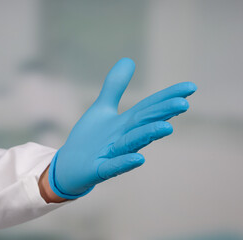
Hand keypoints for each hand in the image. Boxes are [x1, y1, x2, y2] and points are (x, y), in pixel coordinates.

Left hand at [47, 58, 196, 198]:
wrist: (69, 166)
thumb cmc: (90, 139)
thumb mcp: (102, 108)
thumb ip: (115, 86)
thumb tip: (129, 60)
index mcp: (125, 123)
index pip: (149, 107)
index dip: (168, 97)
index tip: (191, 87)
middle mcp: (123, 138)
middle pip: (144, 123)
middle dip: (162, 113)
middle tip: (183, 103)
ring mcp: (112, 155)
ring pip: (132, 143)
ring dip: (148, 135)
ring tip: (166, 127)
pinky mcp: (99, 170)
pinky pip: (113, 167)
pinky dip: (125, 163)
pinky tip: (138, 158)